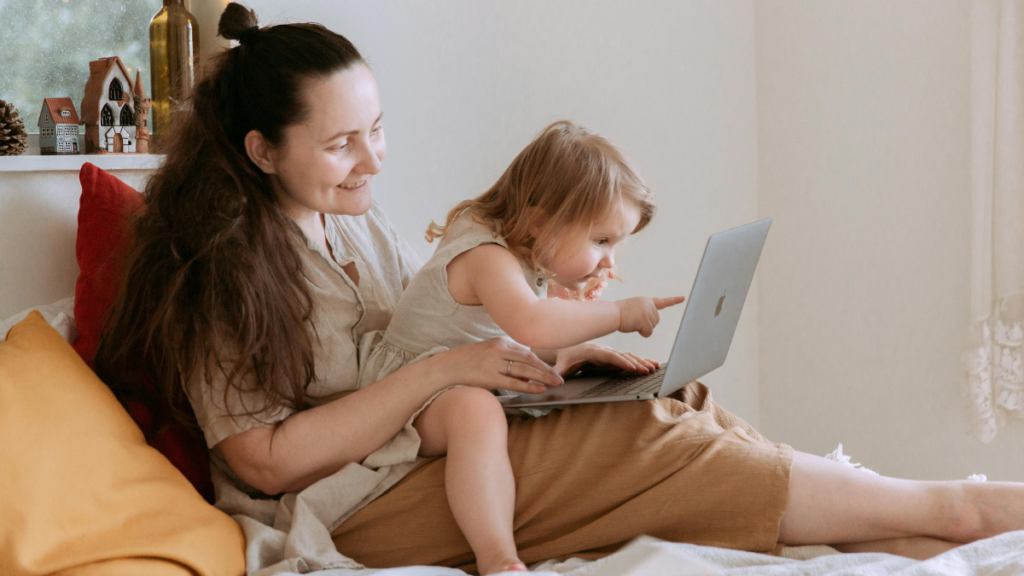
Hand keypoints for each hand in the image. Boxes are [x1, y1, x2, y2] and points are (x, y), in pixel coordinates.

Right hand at [434, 337, 563, 393]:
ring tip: (556, 383)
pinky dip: (529, 386)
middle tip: (561, 377)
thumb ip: (507, 358)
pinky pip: (514, 382)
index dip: (542, 362)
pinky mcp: (489, 377)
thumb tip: (526, 372)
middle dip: (547, 369)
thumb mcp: (488, 353)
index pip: (527, 352)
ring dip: (543, 377)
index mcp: (500, 342)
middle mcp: (499, 350)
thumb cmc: (468, 362)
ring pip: (525, 370)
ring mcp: (494, 363)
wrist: (446, 367)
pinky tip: (540, 389)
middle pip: (530, 359)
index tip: (552, 370)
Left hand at [552, 342, 659, 377]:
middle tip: (649, 370)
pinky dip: (640, 362)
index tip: (631, 368)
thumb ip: (557, 372)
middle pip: (622, 356)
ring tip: (655, 368)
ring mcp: (609, 353)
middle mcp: (604, 350)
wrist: (566, 347)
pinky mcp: (613, 357)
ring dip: (641, 362)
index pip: (609, 356)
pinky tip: (651, 365)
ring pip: (628, 356)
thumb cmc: (564, 357)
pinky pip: (628, 358)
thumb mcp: (560, 365)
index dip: (621, 362)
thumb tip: (556, 382)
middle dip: (636, 363)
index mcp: (592, 352)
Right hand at [615, 296, 685, 336]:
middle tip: (634, 321)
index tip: (683, 298)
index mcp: (646, 301)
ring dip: (643, 328)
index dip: (673, 301)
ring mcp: (648, 311)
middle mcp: (649, 304)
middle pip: (656, 320)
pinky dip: (642, 333)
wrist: (611, 313)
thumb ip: (643, 314)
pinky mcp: (646, 319)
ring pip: (652, 327)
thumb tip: (648, 328)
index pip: (662, 301)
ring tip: (632, 322)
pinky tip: (634, 327)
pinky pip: (648, 332)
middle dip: (647, 324)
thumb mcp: (633, 310)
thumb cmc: (618, 314)